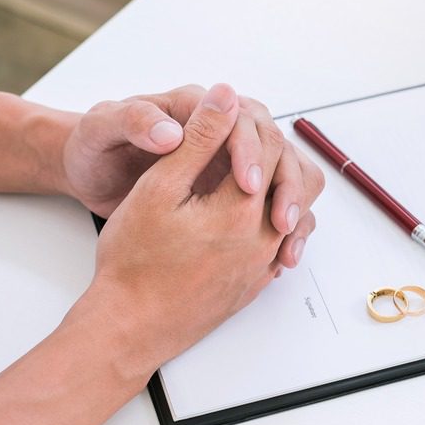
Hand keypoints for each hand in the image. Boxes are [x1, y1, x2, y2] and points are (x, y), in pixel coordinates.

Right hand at [87, 83, 325, 370]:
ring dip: (276, 187)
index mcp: (242, 208)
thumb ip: (199, 138)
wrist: (128, 327)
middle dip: (268, 153)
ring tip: (241, 176)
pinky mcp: (256, 284)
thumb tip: (227, 97)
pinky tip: (241, 214)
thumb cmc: (134, 261)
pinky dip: (271, 221)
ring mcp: (263, 265)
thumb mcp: (159, 186)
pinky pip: (283, 244)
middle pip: (294, 177)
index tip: (223, 121)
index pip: (271, 146)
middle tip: (234, 145)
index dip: (248, 126)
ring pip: (296, 213)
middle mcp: (265, 238)